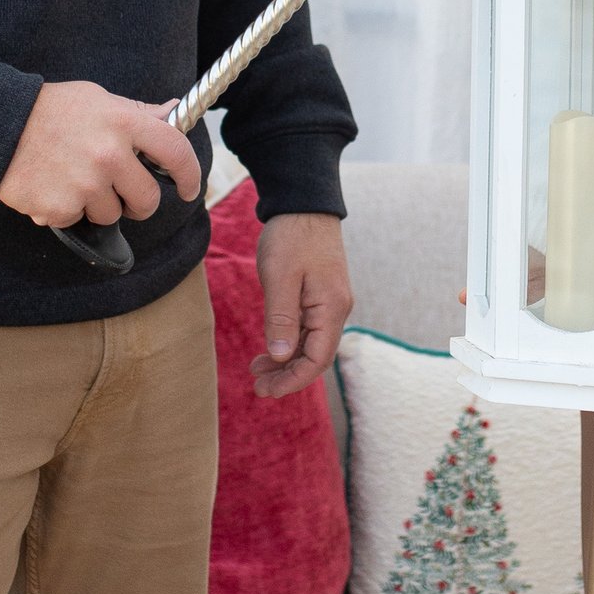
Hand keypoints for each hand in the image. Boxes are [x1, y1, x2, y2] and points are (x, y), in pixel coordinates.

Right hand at [0, 79, 202, 227]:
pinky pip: (76, 220)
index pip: (175, 152)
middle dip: (139, 203)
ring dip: (97, 205)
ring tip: (72, 179)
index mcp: (123, 123)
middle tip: (121, 194)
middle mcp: (109, 156)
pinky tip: (51, 186)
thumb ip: (137, 113)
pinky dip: (66, 210)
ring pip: (111, 215)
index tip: (189, 187)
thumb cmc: (49, 110)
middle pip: (147, 199)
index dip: (190, 175)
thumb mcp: (98, 100)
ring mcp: (85, 185)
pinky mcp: (60, 208)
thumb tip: (173, 111)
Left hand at [251, 212, 349, 400]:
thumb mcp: (280, 276)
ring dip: (286, 361)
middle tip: (257, 387)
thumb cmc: (292, 236)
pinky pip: (308, 329)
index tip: (267, 390)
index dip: (293, 380)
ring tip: (257, 369)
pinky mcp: (320, 295)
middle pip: (315, 356)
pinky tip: (270, 348)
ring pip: (310, 344)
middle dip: (287, 376)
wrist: (305, 203)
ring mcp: (330, 303)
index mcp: (331, 308)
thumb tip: (283, 356)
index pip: (317, 359)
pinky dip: (288, 343)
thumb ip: (282, 318)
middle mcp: (336, 309)